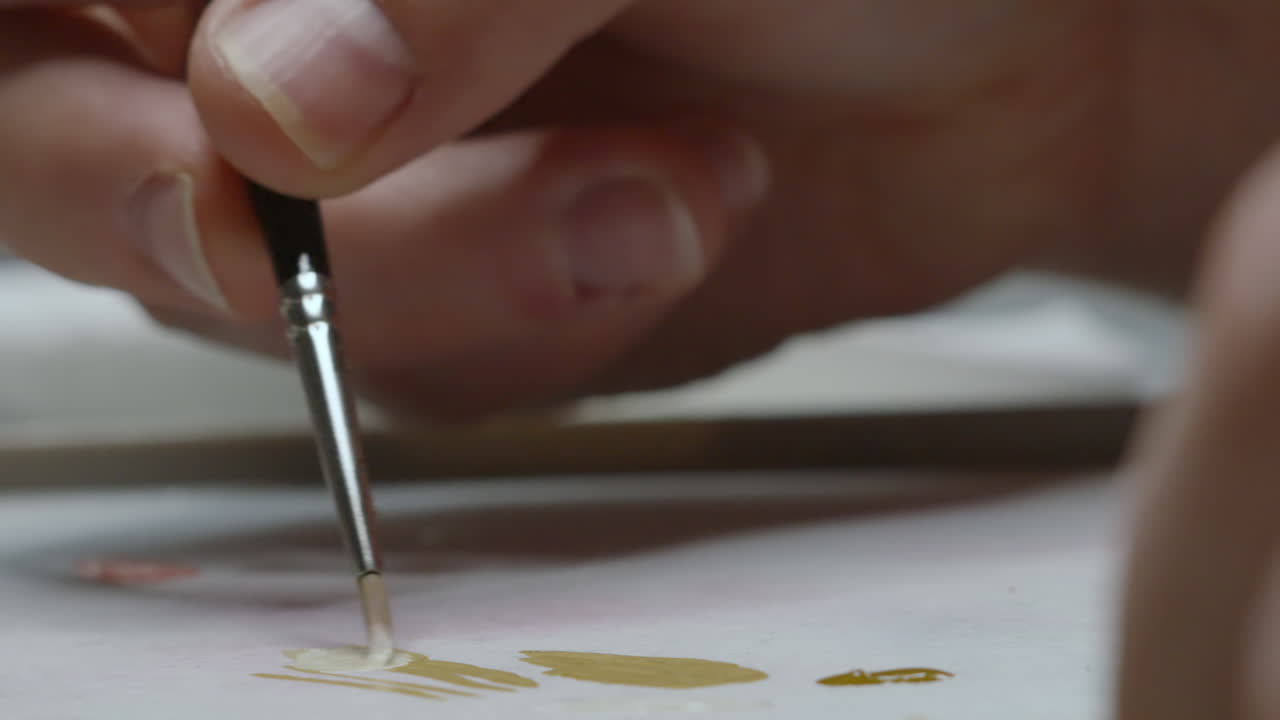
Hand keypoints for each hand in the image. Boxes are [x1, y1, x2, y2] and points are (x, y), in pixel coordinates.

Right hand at [3, 1, 1278, 420]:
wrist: (1018, 41)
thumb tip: (270, 117)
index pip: (51, 1)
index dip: (105, 76)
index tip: (239, 102)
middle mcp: (273, 35)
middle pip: (85, 172)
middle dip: (270, 225)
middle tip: (446, 185)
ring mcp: (370, 176)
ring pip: (268, 309)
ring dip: (467, 275)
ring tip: (670, 183)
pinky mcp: (470, 285)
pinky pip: (425, 370)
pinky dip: (550, 326)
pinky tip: (677, 222)